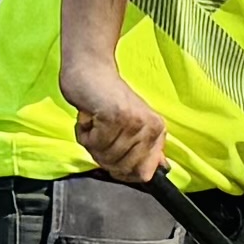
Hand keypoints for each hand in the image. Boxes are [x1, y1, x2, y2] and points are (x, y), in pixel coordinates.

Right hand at [60, 47, 168, 182]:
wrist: (91, 69)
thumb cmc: (108, 97)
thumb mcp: (134, 124)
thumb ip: (146, 149)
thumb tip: (159, 170)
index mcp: (157, 131)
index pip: (143, 174)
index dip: (122, 172)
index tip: (112, 156)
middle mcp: (149, 128)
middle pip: (121, 168)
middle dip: (103, 156)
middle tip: (100, 134)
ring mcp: (133, 122)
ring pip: (105, 157)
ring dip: (92, 143)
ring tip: (95, 123)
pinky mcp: (113, 117)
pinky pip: (93, 144)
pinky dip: (84, 134)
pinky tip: (89, 118)